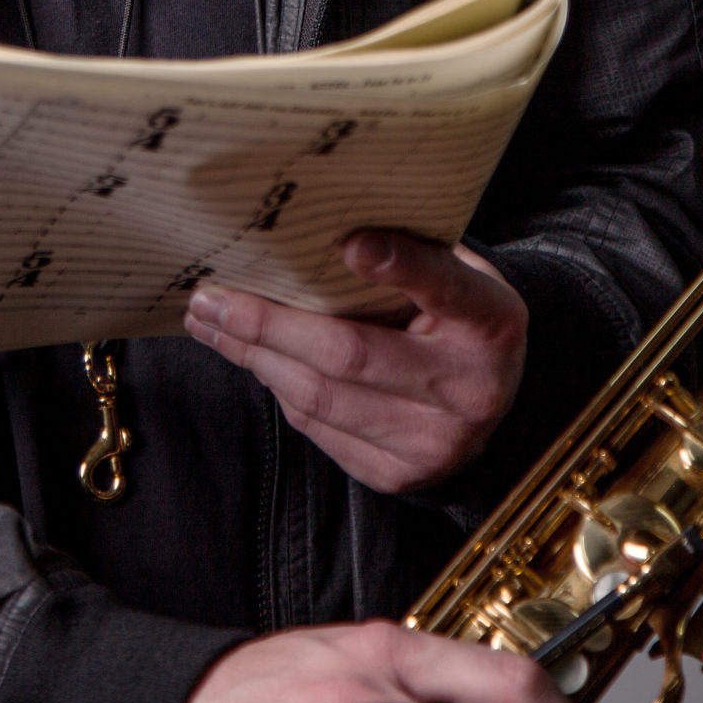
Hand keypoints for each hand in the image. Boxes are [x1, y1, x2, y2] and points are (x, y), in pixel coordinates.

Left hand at [184, 230, 526, 492]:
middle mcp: (467, 390)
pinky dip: (277, 387)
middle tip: (212, 298)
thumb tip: (321, 228)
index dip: (400, 265)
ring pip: (319, 398)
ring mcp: (431, 442)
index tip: (350, 243)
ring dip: (254, 357)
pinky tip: (252, 357)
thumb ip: (409, 254)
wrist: (489, 402)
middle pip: (351, 355)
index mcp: (491, 323)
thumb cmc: (457, 320)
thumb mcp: (457, 275)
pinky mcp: (397, 474)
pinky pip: (317, 427)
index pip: (446, 287)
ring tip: (211, 324)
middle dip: (268, 325)